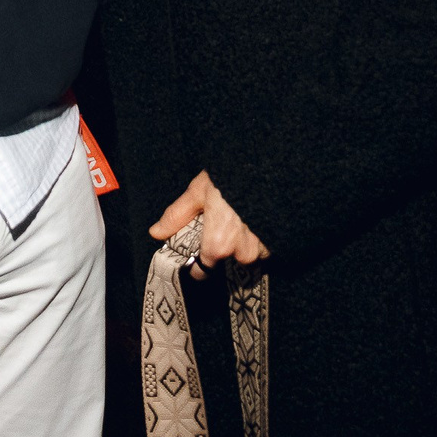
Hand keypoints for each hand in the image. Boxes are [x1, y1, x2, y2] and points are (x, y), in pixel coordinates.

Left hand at [151, 170, 267, 278]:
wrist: (268, 165)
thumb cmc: (232, 177)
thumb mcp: (198, 192)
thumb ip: (177, 216)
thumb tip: (156, 232)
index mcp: (219, 244)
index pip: (203, 271)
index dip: (197, 262)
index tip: (198, 250)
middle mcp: (244, 253)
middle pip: (228, 260)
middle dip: (225, 246)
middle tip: (223, 222)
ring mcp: (266, 249)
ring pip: (249, 254)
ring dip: (245, 241)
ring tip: (240, 218)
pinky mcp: (280, 242)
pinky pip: (267, 247)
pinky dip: (261, 236)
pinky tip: (255, 218)